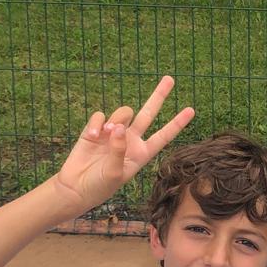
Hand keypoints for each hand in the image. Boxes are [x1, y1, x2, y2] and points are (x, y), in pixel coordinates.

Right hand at [53, 76, 194, 212]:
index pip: (163, 136)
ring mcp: (113, 133)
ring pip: (124, 112)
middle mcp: (131, 140)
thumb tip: (118, 127)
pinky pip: (101, 115)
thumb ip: (119, 149)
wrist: (76, 187)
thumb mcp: (115, 173)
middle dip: (158, 96)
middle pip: (148, 113)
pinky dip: (98, 122)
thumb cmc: (99, 186)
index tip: (191, 110)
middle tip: (169, 79)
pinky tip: (93, 135)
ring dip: (118, 119)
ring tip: (107, 134)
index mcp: (142, 153)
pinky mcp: (95, 129)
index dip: (177, 124)